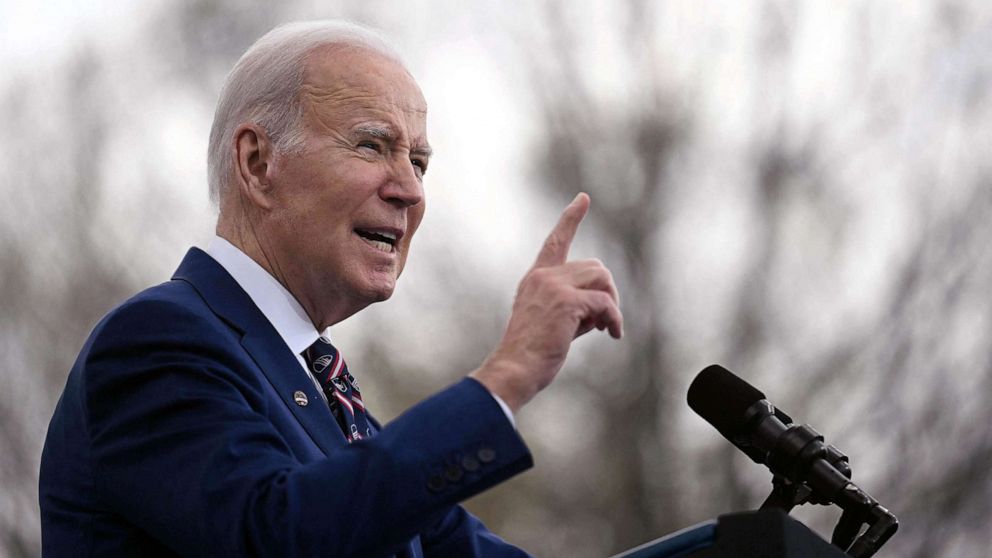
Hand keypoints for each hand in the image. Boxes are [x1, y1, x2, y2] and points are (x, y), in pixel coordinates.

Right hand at [470, 193, 622, 411]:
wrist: (515, 368)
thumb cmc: (532, 353)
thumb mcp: (550, 320)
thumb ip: (572, 303)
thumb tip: (604, 305)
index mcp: (536, 278)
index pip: (555, 241)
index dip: (571, 218)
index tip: (583, 199)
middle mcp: (543, 276)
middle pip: (595, 267)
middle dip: (606, 292)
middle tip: (602, 321)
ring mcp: (554, 287)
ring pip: (602, 278)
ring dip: (611, 304)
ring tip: (605, 327)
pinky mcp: (566, 303)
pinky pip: (605, 303)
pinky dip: (614, 320)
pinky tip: (613, 334)